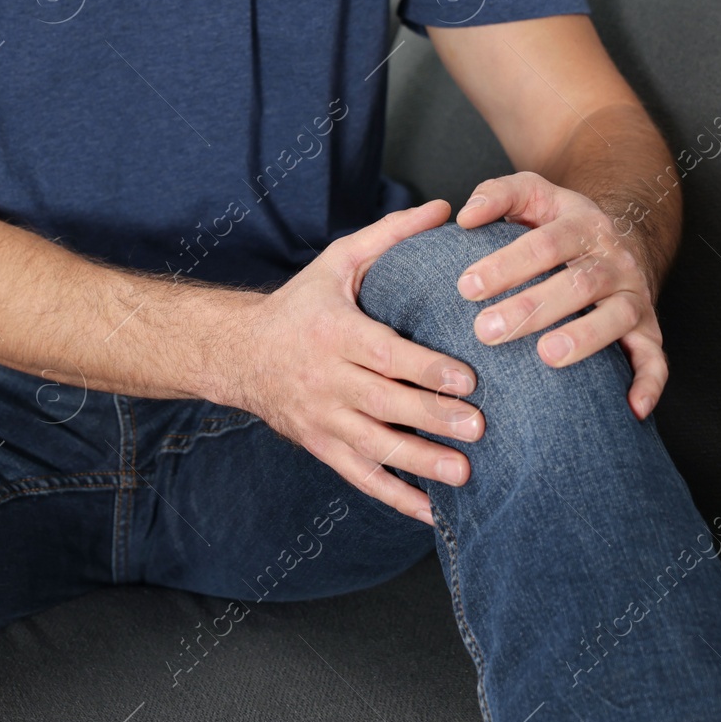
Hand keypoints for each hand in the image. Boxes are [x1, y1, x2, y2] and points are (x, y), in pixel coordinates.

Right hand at [222, 200, 485, 524]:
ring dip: (419, 463)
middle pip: (384, 403)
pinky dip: (395, 497)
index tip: (467, 378)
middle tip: (479, 426)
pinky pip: (360, 477)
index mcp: (333, 332)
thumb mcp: (339, 262)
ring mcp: (322, 419)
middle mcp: (326, 380)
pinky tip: (432, 513)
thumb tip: (444, 208)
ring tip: (464, 473)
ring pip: (374, 446)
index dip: (425, 368)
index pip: (384, 354)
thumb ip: (391, 236)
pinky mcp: (322, 447)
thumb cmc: (302, 304)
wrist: (241, 354)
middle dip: (432, 417)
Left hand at [453, 172, 667, 419]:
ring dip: (584, 338)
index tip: (465, 287)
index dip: (506, 264)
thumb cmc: (560, 223)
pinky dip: (649, 383)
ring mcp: (633, 295)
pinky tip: (631, 408)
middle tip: (485, 330)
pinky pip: (655, 358)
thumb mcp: (534, 196)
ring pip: (617, 318)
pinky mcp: (648, 329)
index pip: (544, 244)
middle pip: (578, 284)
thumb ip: (499, 194)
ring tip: (547, 356)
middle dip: (532, 309)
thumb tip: (465, 215)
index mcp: (583, 225)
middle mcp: (614, 260)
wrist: (621, 237)